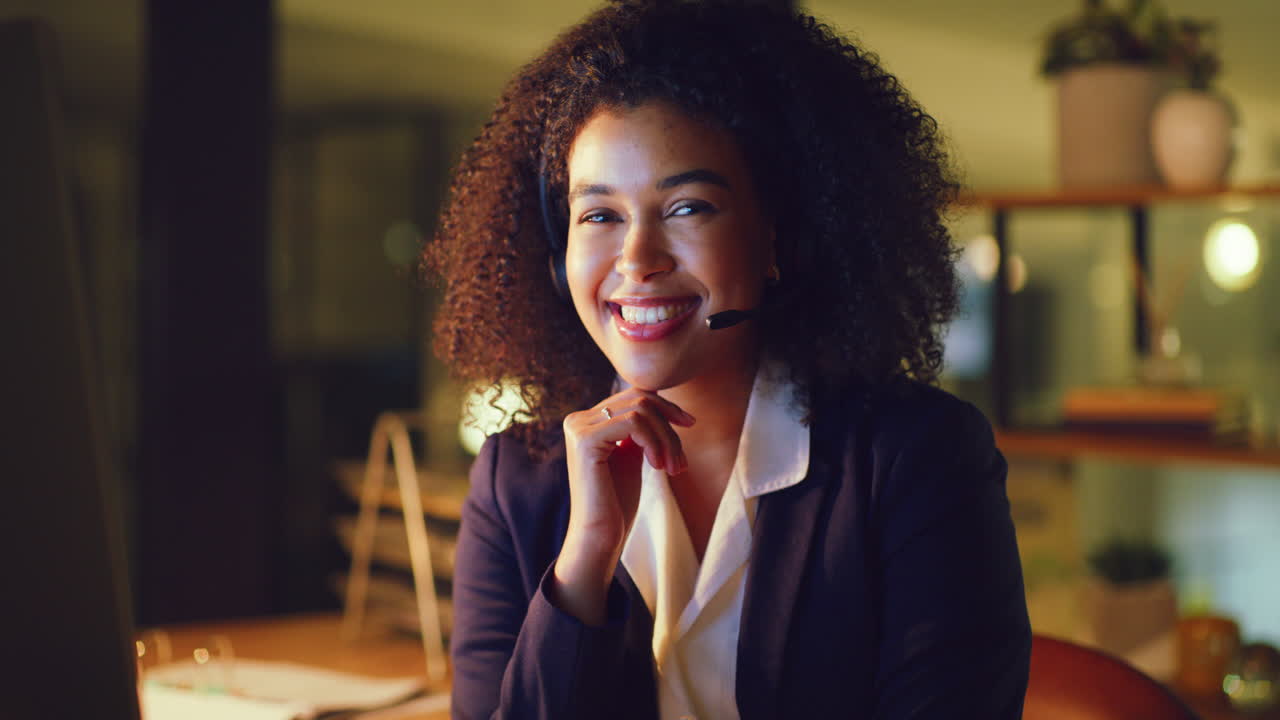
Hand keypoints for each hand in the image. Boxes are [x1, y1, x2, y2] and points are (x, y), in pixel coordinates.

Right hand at [551, 389, 693, 623]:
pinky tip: (658, 467)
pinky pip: (633, 423)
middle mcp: (578, 419)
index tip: (689, 424)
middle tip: (681, 461)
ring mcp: (579, 428)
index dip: (666, 407)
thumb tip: (661, 402)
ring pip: (641, 410)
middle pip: (639, 398)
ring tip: (673, 468)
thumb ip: (640, 430)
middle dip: (669, 425)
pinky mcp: (585, 440)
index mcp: (587, 421)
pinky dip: (655, 442)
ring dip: (667, 439)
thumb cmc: (617, 502)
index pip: (634, 396)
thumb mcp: (632, 455)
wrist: (601, 536)